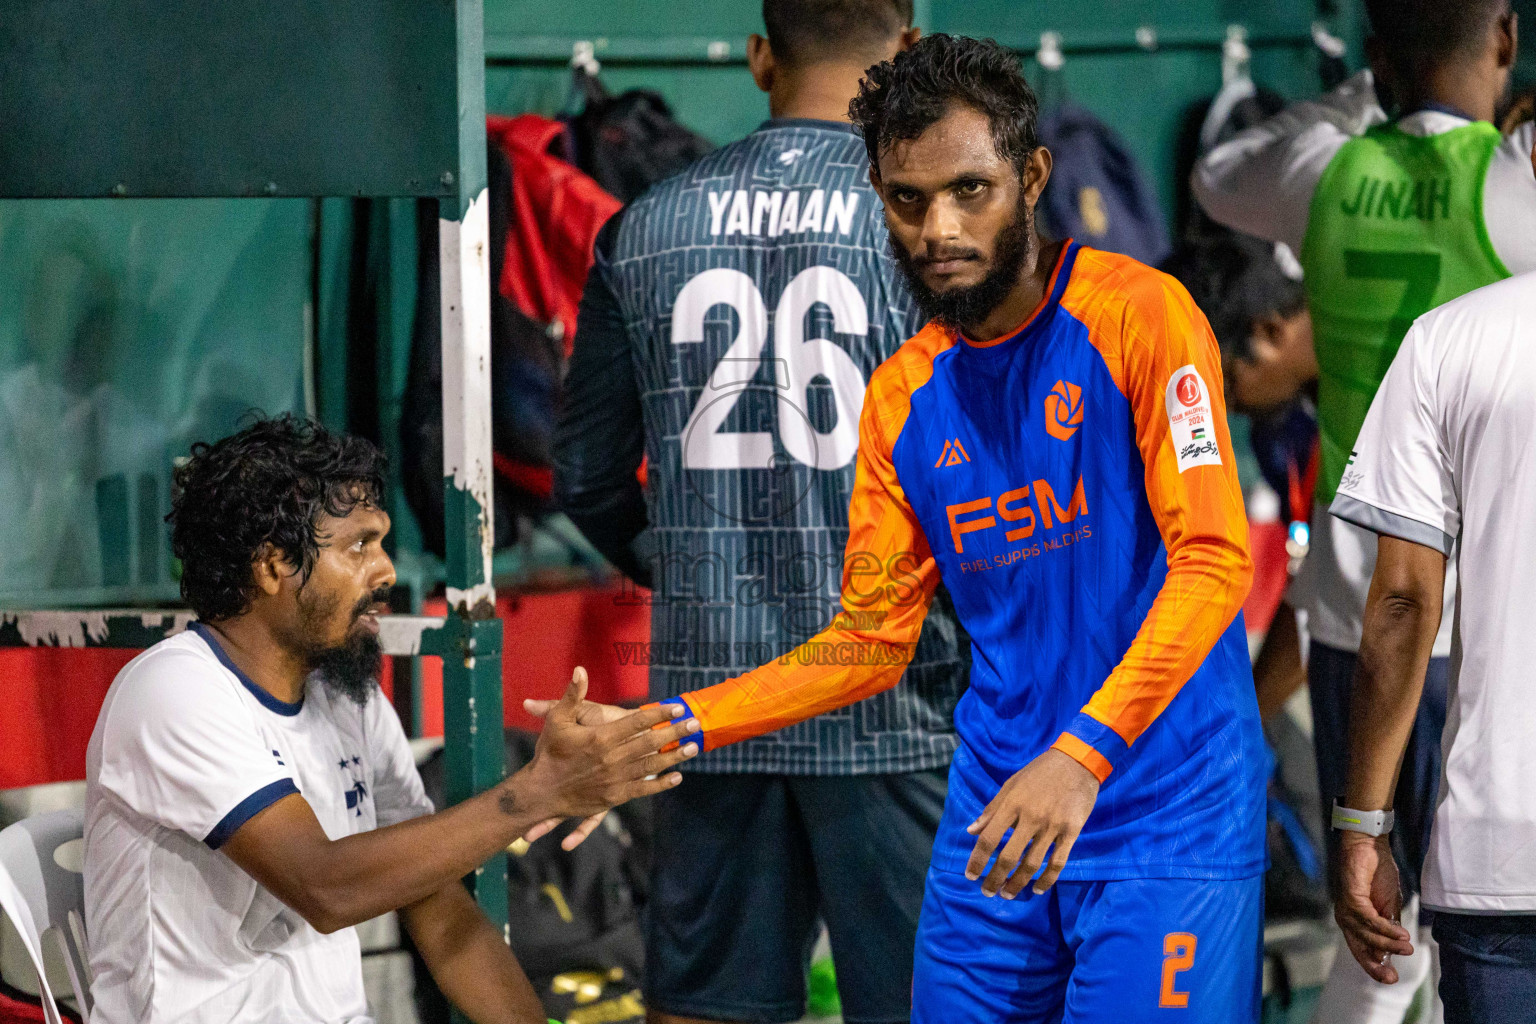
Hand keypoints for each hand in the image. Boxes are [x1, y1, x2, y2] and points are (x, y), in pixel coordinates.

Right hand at [512, 669, 696, 844]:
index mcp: (601, 737)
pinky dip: (661, 783)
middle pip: (650, 743)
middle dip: (675, 732)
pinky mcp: (615, 796)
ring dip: (674, 756)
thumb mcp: (557, 720)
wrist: (541, 792)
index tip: (677, 707)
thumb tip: (580, 670)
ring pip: (651, 765)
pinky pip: (643, 789)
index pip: (637, 722)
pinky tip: (676, 777)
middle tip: (695, 724)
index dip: (659, 713)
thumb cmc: (549, 753)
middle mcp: (612, 758)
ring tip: (693, 747)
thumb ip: (572, 695)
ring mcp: (615, 779)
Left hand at [966, 748, 1098, 897]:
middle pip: (1009, 857)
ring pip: (1032, 864)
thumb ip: (991, 809)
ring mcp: (1053, 826)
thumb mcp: (1011, 784)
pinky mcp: (1072, 831)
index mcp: (1012, 804)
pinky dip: (1047, 879)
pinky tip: (1037, 889)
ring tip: (1008, 894)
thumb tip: (971, 831)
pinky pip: (1058, 862)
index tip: (970, 875)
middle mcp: (1030, 817)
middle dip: (995, 878)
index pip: (989, 839)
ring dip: (1018, 883)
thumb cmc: (1039, 772)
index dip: (977, 860)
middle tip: (987, 892)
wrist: (1077, 761)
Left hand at [1335, 831, 1413, 982]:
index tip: (1392, 978)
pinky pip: (1369, 920)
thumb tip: (1394, 950)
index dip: (1375, 965)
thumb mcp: (1389, 905)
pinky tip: (1401, 935)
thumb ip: (1390, 926)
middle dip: (1375, 965)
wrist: (1370, 845)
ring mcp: (1346, 908)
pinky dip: (1386, 929)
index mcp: (1355, 921)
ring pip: (1366, 935)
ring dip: (1388, 944)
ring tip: (1408, 947)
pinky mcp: (1350, 898)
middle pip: (1359, 948)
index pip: (1362, 950)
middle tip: (1393, 978)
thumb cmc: (1377, 872)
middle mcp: (1346, 918)